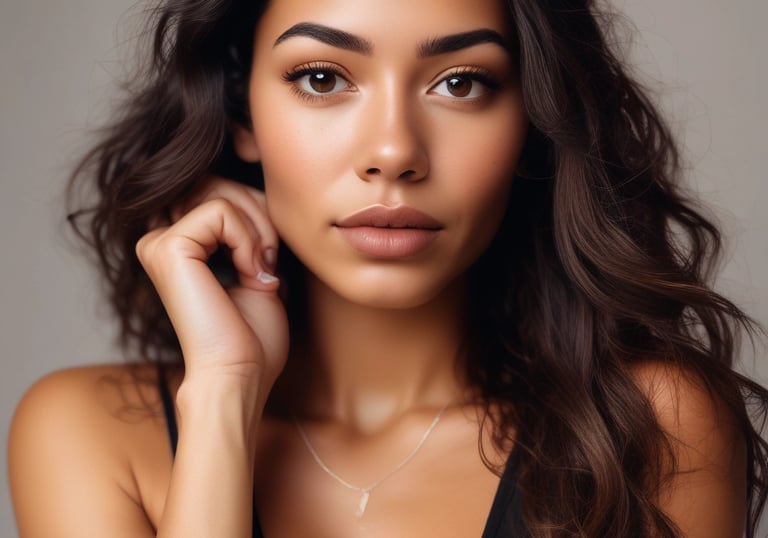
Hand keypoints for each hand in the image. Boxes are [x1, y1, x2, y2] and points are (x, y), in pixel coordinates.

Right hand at [136, 178, 288, 392]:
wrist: (240, 374)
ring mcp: (157, 242)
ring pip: (221, 192)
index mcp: (178, 245)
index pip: (219, 190)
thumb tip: (257, 193)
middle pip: (218, 183)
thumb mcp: (255, 268)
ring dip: (257, 228)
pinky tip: (248, 273)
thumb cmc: (251, 337)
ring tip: (260, 269)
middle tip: (269, 260)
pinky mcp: (167, 247)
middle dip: (260, 214)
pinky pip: (220, 211)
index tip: (267, 260)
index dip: (256, 214)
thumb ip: (248, 230)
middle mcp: (159, 240)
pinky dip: (247, 240)